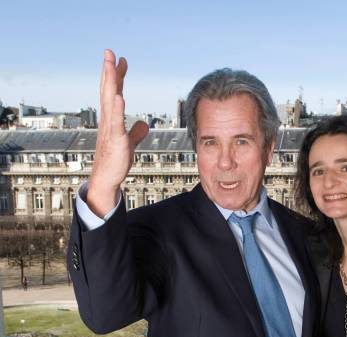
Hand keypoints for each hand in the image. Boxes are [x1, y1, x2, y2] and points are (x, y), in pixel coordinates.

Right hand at [88, 49, 148, 216]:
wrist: (107, 179)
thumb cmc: (116, 161)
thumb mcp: (129, 142)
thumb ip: (136, 132)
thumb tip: (143, 123)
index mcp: (112, 119)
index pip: (114, 92)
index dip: (117, 76)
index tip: (121, 60)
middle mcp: (108, 120)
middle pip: (108, 91)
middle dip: (109, 71)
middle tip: (109, 52)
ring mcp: (110, 129)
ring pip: (109, 101)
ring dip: (111, 83)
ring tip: (111, 65)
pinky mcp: (116, 141)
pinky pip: (116, 122)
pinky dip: (117, 109)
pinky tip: (119, 97)